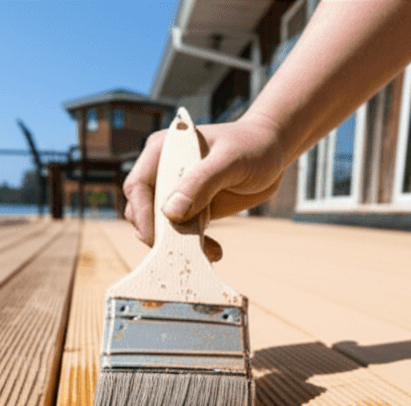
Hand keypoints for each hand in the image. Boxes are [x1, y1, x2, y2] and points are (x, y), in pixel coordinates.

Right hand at [122, 112, 286, 261]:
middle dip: (160, 235)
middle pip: (144, 211)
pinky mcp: (190, 210)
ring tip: (208, 252)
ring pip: (161, 227)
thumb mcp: (230, 161)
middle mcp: (163, 172)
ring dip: (178, 245)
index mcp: (163, 151)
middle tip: (184, 252)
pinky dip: (193, 247)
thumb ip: (201, 183)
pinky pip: (181, 234)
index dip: (142, 214)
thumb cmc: (252, 147)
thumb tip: (170, 213)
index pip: (137, 186)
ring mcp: (176, 193)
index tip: (156, 238)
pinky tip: (214, 251)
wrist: (273, 152)